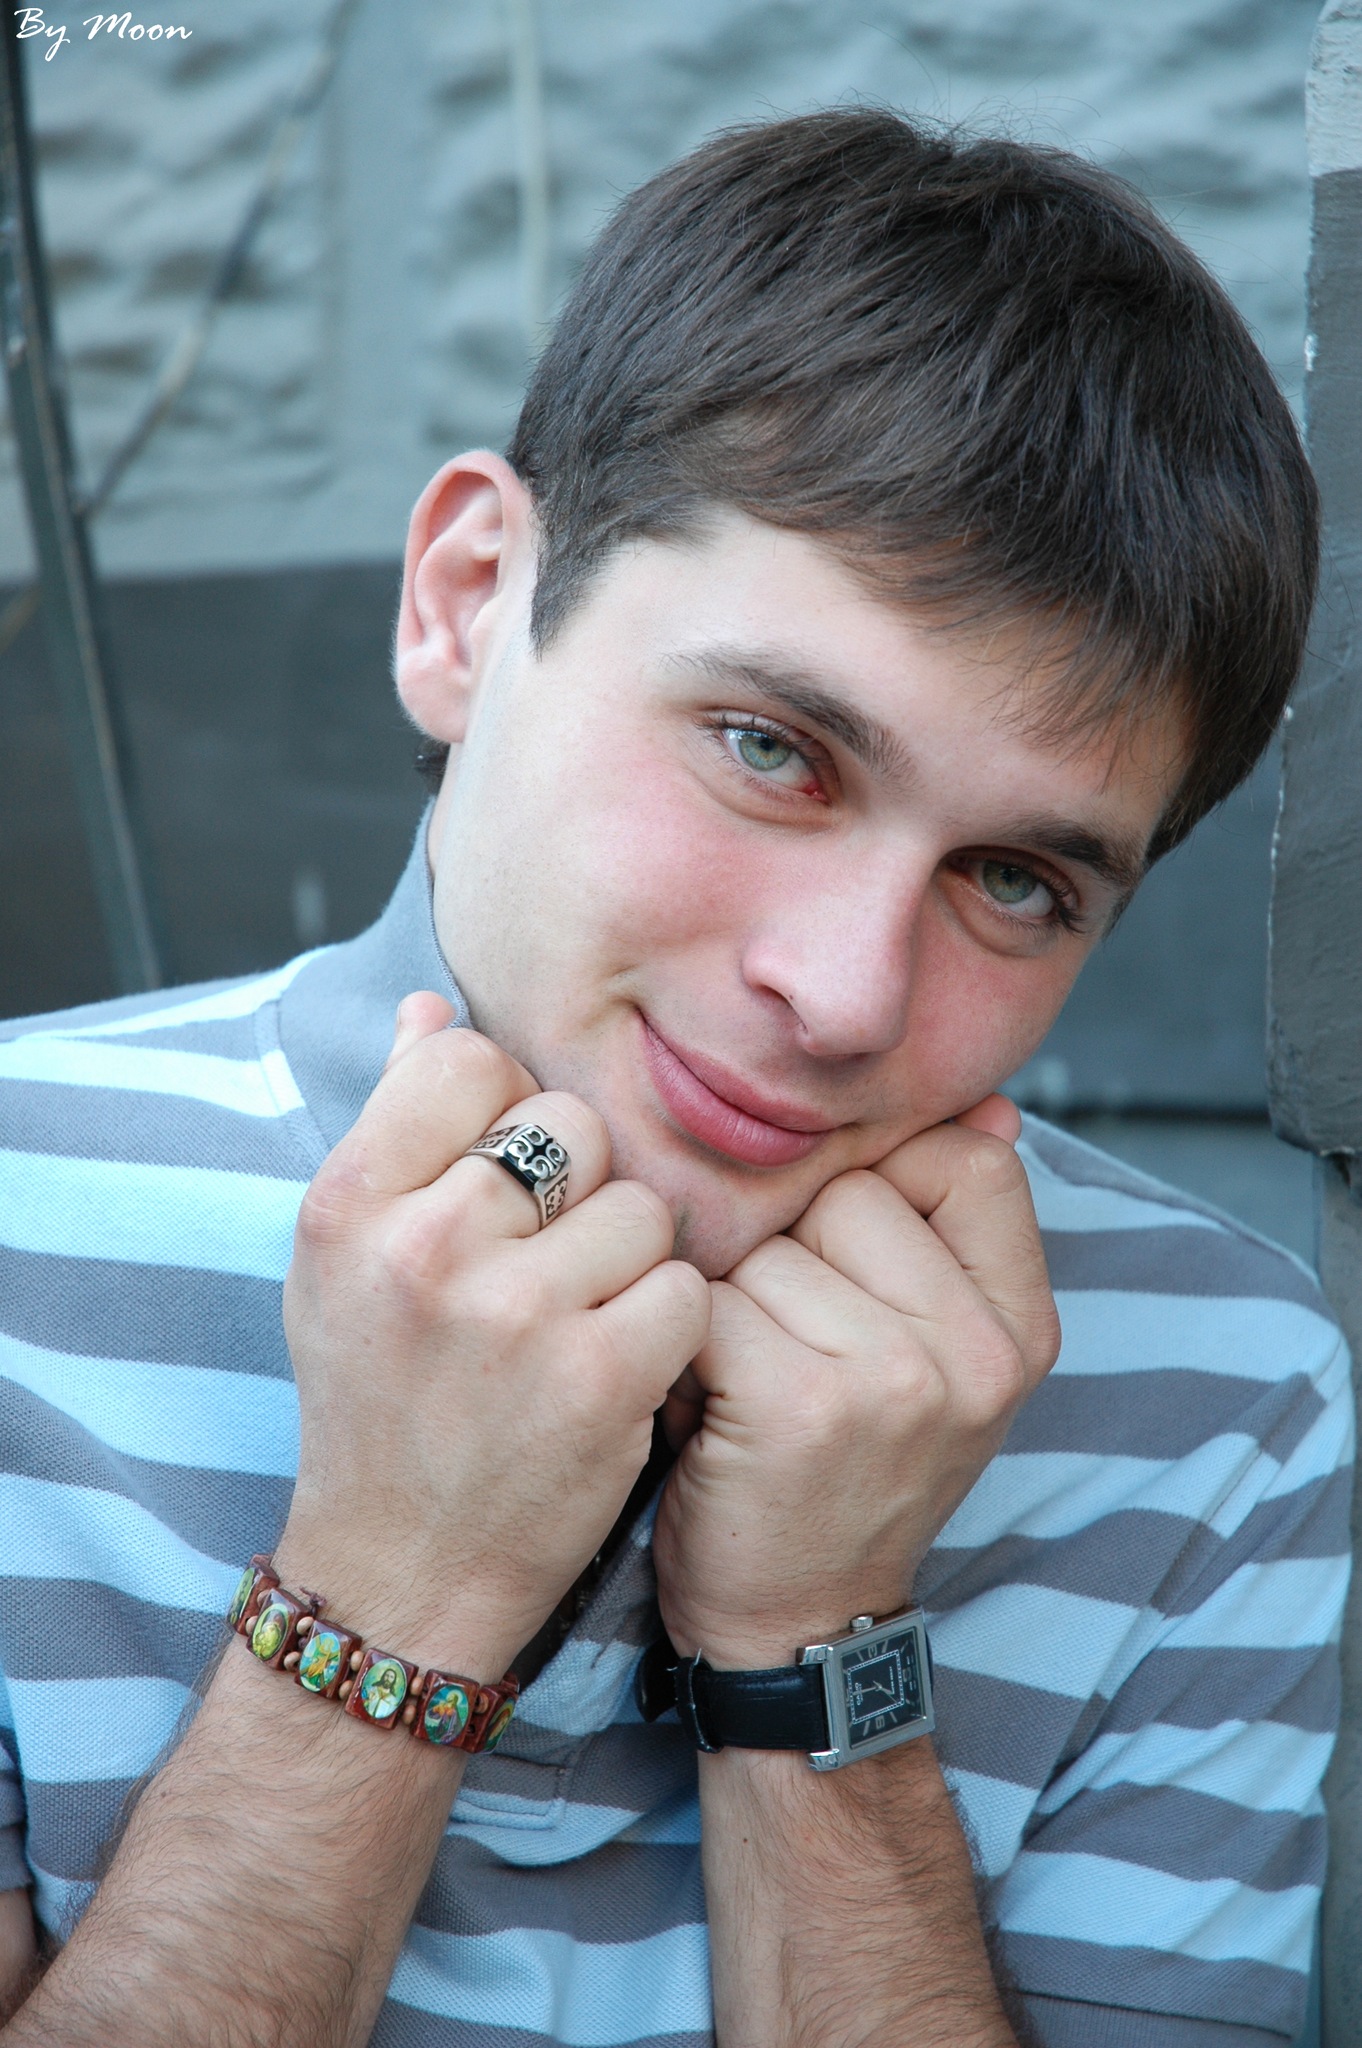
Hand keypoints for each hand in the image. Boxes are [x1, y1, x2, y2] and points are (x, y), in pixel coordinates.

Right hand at [277, 995, 710, 1673]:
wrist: (401, 1572)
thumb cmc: (378, 1401)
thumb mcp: (346, 1261)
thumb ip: (394, 1126)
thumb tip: (430, 1008)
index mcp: (347, 1203)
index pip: (467, 1057)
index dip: (503, 1109)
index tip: (500, 1180)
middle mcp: (424, 1246)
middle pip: (571, 1126)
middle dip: (577, 1188)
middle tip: (541, 1268)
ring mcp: (515, 1313)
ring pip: (642, 1207)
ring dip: (629, 1263)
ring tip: (574, 1325)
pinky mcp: (600, 1375)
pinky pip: (685, 1287)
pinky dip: (668, 1330)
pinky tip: (618, 1370)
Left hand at [652, 1098, 1058, 1667]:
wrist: (798, 1629)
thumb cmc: (844, 1471)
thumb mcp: (936, 1358)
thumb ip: (952, 1234)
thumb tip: (990, 1104)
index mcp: (1022, 1327)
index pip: (968, 1160)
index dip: (890, 1184)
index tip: (855, 1262)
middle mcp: (977, 1353)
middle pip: (850, 1190)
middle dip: (796, 1253)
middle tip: (794, 1345)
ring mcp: (895, 1380)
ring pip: (770, 1245)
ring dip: (735, 1304)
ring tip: (752, 1381)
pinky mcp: (799, 1405)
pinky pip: (712, 1301)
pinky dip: (690, 1349)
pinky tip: (710, 1408)